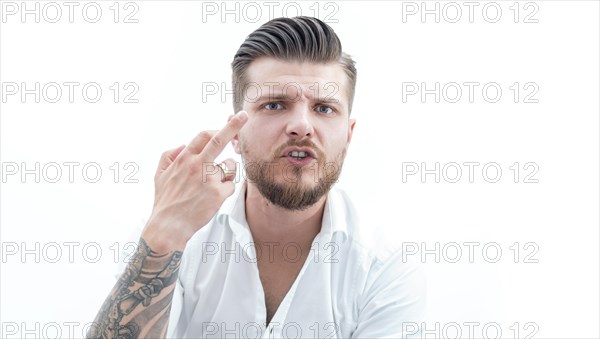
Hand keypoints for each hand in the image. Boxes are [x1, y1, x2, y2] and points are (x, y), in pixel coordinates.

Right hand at [141, 111, 247, 252]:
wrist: (168, 226)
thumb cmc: (165, 201)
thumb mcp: (159, 175)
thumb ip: (169, 156)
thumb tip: (182, 145)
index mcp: (184, 158)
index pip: (204, 135)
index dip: (219, 127)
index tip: (232, 120)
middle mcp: (197, 165)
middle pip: (219, 139)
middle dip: (234, 126)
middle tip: (244, 116)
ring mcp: (208, 178)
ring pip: (230, 167)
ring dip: (227, 173)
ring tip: (212, 186)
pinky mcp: (218, 192)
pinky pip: (231, 185)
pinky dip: (226, 191)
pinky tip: (213, 198)